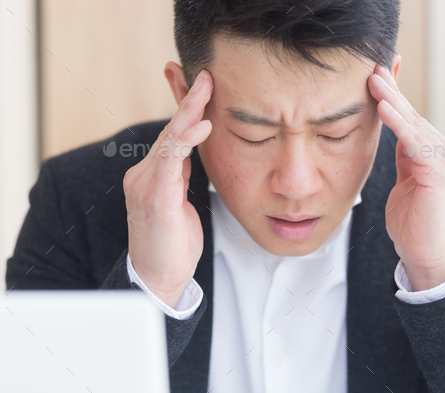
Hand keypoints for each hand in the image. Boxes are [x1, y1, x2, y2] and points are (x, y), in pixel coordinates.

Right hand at [123, 69, 212, 307]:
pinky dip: (186, 140)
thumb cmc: (171, 245)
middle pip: (170, 131)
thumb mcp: (179, 205)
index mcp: (153, 177)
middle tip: (205, 75)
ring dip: (189, 111)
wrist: (158, 279)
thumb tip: (190, 157)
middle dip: (189, 101)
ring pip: (169, 139)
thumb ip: (180, 179)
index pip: (172, 136)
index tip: (202, 88)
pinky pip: (170, 160)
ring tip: (206, 88)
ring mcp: (146, 185)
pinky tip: (203, 124)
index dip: (187, 111)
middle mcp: (145, 175)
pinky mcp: (155, 197)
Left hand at [368, 64, 444, 290]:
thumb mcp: (406, 185)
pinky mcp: (442, 172)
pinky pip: (415, 142)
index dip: (395, 97)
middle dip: (392, 91)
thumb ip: (405, 158)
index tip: (379, 75)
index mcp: (437, 155)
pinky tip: (382, 106)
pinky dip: (398, 123)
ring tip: (373, 79)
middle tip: (372, 67)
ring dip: (392, 100)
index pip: (412, 120)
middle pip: (413, 116)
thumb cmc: (414, 226)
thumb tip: (392, 134)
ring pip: (414, 124)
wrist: (429, 259)